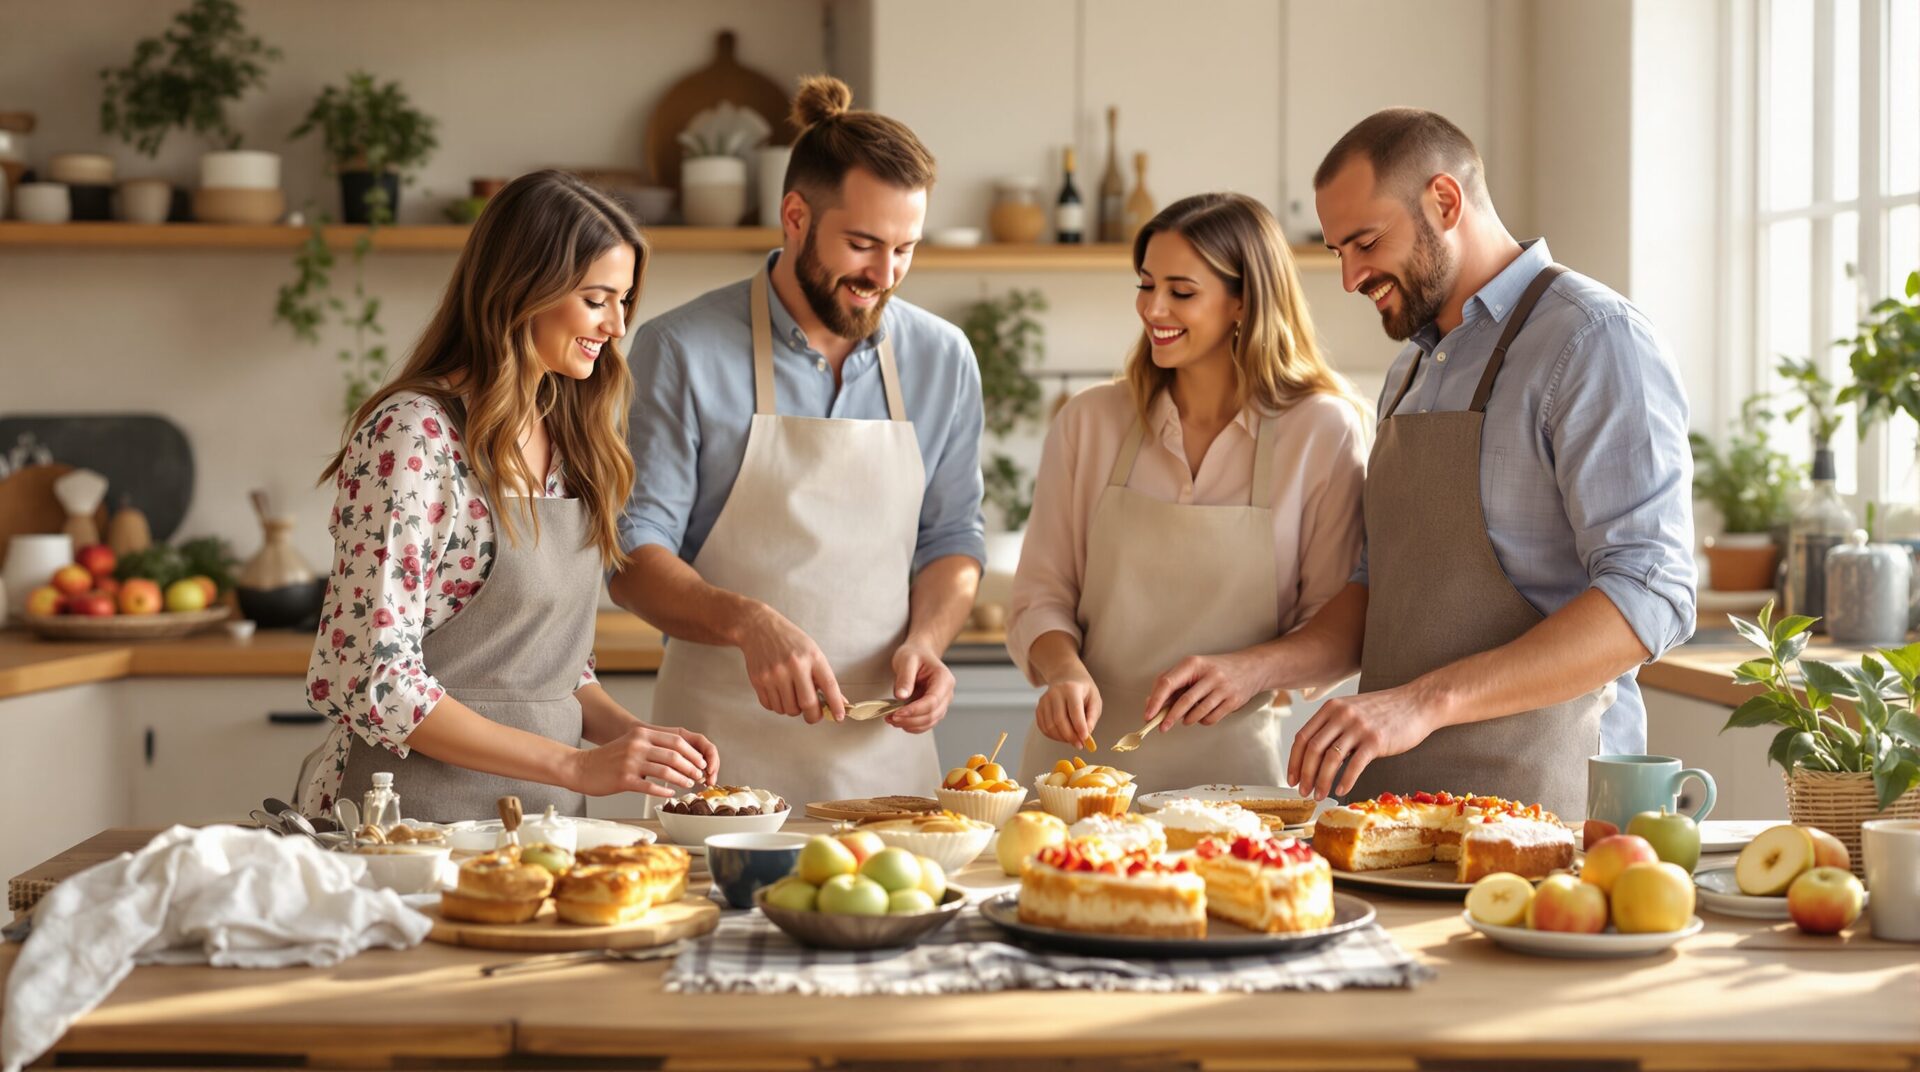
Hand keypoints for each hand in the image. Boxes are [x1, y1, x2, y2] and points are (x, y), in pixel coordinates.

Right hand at [567, 723, 712, 797]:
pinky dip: (664, 791)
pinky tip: (670, 793)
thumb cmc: (609, 758)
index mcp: (641, 734)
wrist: (581, 767)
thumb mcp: (631, 743)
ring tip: (689, 784)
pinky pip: (650, 787)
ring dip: (682, 780)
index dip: (693, 753)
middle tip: (699, 776)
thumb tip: (679, 755)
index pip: (676, 741)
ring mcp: (631, 762)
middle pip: (675, 755)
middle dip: (692, 767)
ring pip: (666, 771)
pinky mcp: (624, 779)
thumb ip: (652, 745)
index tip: (701, 763)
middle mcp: (637, 745)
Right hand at [736, 604, 844, 722]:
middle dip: (813, 716)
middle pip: (807, 704)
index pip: (829, 685)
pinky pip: (772, 707)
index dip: (836, 704)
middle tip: (814, 715)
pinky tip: (779, 693)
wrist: (759, 628)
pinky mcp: (759, 681)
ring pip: (788, 709)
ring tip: (793, 696)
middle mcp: (794, 665)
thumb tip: (839, 701)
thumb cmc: (789, 640)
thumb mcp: (812, 652)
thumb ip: (823, 677)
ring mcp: (774, 674)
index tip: (839, 716)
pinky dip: (778, 706)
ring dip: (793, 709)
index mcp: (812, 657)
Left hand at [884, 642, 953, 733]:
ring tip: (892, 719)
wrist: (920, 653)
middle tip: (891, 717)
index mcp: (943, 679)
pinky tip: (899, 721)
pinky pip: (925, 723)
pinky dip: (912, 725)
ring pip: (929, 722)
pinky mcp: (933, 709)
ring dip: (910, 725)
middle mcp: (946, 693)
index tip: (898, 713)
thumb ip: (905, 678)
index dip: (915, 710)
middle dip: (910, 720)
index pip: (932, 701)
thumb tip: (901, 696)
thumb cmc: (915, 654)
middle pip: (931, 715)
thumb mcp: (907, 660)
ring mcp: (941, 703)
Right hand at [1035, 673, 1100, 745]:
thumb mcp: (1094, 699)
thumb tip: (1087, 734)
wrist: (1066, 677)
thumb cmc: (1083, 690)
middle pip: (1059, 720)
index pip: (1074, 711)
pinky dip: (1053, 736)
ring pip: (1050, 726)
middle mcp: (1055, 693)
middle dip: (1070, 736)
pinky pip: (1043, 727)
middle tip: (1079, 745)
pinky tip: (1062, 736)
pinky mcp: (1039, 707)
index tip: (1085, 739)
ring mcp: (1044, 700)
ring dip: (1062, 738)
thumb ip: (1092, 717)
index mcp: (1071, 689)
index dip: (1079, 727)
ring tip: (1072, 740)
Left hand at [1141, 651, 1267, 730]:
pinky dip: (1202, 721)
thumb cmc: (1215, 669)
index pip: (1168, 682)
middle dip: (1170, 717)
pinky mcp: (1233, 701)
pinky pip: (1211, 718)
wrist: (1250, 668)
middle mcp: (1209, 675)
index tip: (1148, 715)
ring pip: (1198, 712)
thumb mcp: (1193, 669)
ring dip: (1188, 720)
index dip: (1156, 700)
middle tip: (1162, 727)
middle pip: (1184, 701)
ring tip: (1186, 718)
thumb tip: (1151, 703)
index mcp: (1193, 664)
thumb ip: (1172, 683)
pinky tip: (1202, 715)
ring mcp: (1223, 688)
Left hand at [1286, 684, 1440, 799]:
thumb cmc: (1384, 711)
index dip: (1294, 761)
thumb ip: (1333, 728)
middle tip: (1303, 791)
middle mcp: (1341, 715)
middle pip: (1312, 749)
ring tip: (1319, 795)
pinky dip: (1345, 781)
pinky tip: (1341, 791)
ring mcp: (1358, 727)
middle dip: (1305, 774)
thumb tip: (1314, 757)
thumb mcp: (1352, 711)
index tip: (1291, 778)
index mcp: (1331, 708)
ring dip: (1321, 781)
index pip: (1302, 737)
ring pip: (1330, 759)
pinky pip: (1355, 765)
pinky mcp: (1376, 740)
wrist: (1417, 703)